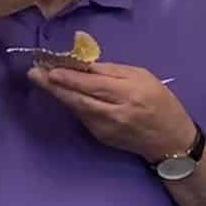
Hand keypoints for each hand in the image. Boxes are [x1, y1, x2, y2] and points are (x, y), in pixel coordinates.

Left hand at [30, 62, 196, 162]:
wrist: (171, 140)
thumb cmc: (161, 102)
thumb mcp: (144, 78)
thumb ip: (114, 71)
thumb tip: (85, 64)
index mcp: (129, 94)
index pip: (93, 84)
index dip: (69, 77)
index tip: (49, 68)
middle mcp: (115, 113)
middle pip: (78, 98)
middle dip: (53, 85)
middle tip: (34, 73)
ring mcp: (105, 128)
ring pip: (76, 108)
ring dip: (58, 94)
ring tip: (42, 80)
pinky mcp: (100, 137)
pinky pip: (82, 116)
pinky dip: (71, 104)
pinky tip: (63, 94)